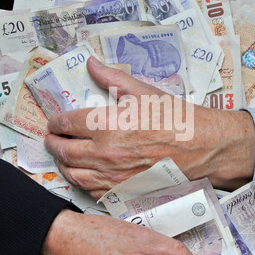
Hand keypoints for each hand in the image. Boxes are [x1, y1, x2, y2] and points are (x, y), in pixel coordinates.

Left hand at [45, 56, 254, 197]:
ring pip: (73, 173)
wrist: (202, 146)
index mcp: (107, 123)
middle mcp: (105, 152)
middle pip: (63, 150)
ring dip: (62, 164)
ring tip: (62, 156)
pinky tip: (83, 173)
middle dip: (52, 143)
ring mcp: (113, 175)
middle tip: (51, 138)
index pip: (66, 122)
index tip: (54, 121)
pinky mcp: (124, 190)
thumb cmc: (176, 117)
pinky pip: (91, 190)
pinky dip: (81, 181)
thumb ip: (112, 77)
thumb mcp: (143, 91)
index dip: (55, 121)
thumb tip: (91, 64)